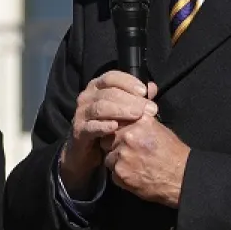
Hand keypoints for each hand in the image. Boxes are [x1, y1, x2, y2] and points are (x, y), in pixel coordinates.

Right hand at [62, 71, 157, 196]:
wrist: (87, 152)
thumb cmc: (108, 127)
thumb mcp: (123, 110)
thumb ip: (137, 98)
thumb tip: (152, 88)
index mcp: (96, 87)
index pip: (111, 77)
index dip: (128, 82)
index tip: (144, 92)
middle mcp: (86, 97)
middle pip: (109, 93)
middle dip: (131, 100)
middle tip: (150, 108)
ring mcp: (81, 114)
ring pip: (100, 107)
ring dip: (121, 111)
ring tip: (138, 115)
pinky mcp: (78, 131)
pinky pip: (91, 126)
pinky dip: (103, 126)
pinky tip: (115, 127)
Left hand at [103, 116, 189, 207]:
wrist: (183, 177)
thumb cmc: (174, 155)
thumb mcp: (159, 129)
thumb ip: (138, 124)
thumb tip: (123, 123)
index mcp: (138, 122)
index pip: (114, 122)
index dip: (117, 131)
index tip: (120, 137)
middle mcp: (128, 136)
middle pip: (108, 139)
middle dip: (115, 146)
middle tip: (130, 153)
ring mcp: (122, 154)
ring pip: (109, 157)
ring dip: (118, 162)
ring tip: (135, 165)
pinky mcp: (120, 172)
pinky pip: (113, 173)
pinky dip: (121, 175)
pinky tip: (135, 175)